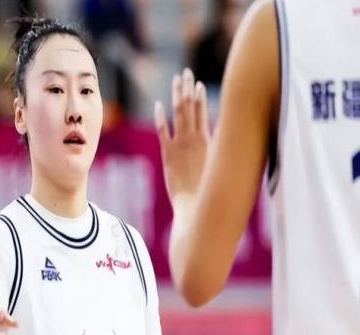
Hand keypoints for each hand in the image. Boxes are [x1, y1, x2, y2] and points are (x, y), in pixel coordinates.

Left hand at [154, 68, 209, 208]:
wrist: (196, 204)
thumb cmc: (211, 191)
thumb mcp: (221, 167)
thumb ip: (222, 152)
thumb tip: (232, 145)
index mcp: (209, 140)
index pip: (204, 111)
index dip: (199, 96)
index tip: (196, 84)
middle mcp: (195, 138)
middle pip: (190, 106)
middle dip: (187, 88)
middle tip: (184, 73)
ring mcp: (181, 144)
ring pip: (178, 113)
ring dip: (176, 95)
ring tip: (175, 81)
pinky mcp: (168, 154)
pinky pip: (163, 131)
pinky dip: (161, 117)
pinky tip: (158, 105)